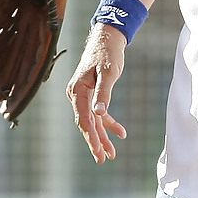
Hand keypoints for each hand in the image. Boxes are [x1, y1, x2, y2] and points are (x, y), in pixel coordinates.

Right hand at [66, 25, 127, 162]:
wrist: (107, 38)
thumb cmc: (107, 53)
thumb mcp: (108, 73)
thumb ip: (104, 93)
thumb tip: (99, 113)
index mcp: (77, 90)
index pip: (83, 119)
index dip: (91, 137)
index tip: (98, 151)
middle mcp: (77, 94)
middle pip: (86, 123)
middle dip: (96, 142)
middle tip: (103, 159)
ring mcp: (83, 95)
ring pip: (92, 121)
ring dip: (102, 136)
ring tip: (111, 153)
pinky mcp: (92, 94)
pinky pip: (99, 113)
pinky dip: (109, 123)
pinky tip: (120, 133)